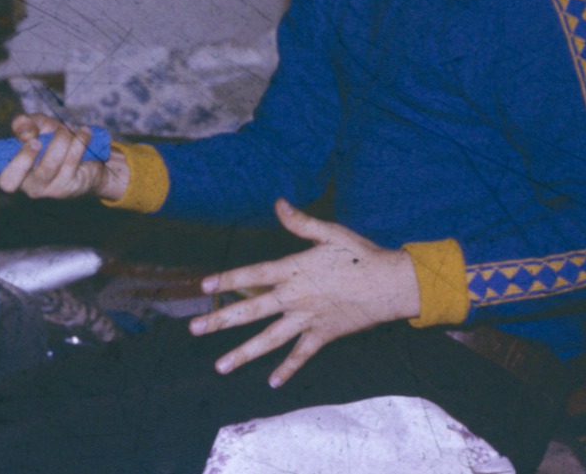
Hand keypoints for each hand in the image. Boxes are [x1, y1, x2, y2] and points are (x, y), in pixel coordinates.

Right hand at [0, 114, 127, 200]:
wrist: (92, 162)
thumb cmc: (55, 142)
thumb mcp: (38, 127)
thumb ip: (25, 123)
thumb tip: (24, 130)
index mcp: (18, 173)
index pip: (6, 181)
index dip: (15, 161)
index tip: (31, 140)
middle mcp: (32, 186)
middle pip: (22, 177)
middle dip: (27, 155)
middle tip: (38, 141)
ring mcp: (52, 189)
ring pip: (51, 162)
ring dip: (61, 137)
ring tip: (68, 128)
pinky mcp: (72, 186)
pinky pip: (73, 159)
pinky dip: (79, 140)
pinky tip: (84, 132)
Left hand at [189, 200, 421, 387]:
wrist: (391, 284)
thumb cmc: (361, 255)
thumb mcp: (330, 233)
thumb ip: (300, 222)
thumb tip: (278, 203)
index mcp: (294, 271)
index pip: (253, 274)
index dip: (228, 279)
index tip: (203, 285)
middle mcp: (295, 298)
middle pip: (251, 310)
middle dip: (221, 320)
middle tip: (194, 329)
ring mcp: (308, 319)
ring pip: (269, 339)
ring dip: (243, 353)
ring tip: (220, 366)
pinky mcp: (323, 335)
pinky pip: (301, 354)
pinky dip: (288, 368)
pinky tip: (272, 382)